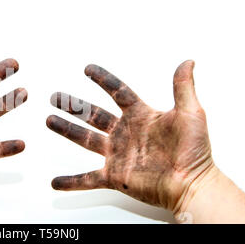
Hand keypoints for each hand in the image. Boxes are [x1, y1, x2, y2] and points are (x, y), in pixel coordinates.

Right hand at [46, 61, 212, 211]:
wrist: (191, 184)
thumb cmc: (194, 151)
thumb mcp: (190, 114)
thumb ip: (183, 87)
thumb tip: (188, 61)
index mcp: (140, 116)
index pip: (117, 92)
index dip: (103, 79)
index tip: (87, 69)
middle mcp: (125, 133)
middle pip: (93, 114)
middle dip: (73, 105)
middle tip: (56, 97)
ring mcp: (117, 155)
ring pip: (85, 140)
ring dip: (66, 130)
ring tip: (49, 121)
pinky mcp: (115, 176)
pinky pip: (88, 179)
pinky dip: (71, 181)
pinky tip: (56, 182)